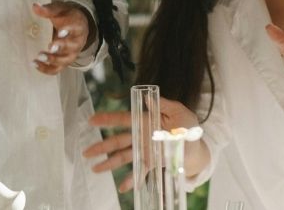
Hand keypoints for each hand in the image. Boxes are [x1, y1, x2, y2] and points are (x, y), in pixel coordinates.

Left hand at [31, 1, 92, 73]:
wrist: (76, 26)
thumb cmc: (67, 17)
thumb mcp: (60, 9)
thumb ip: (49, 9)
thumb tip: (35, 6)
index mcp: (77, 26)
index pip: (75, 29)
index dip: (68, 31)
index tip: (61, 31)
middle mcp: (77, 41)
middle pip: (71, 46)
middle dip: (61, 47)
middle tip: (50, 47)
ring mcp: (71, 53)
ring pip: (65, 60)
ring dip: (53, 60)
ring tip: (39, 56)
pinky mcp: (64, 61)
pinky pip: (57, 69)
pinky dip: (46, 69)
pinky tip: (35, 64)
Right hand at [85, 97, 205, 191]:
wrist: (197, 146)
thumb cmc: (188, 126)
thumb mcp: (178, 112)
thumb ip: (163, 105)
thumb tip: (147, 96)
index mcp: (146, 121)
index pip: (124, 119)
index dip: (108, 119)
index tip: (92, 120)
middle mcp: (142, 136)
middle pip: (118, 141)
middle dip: (102, 146)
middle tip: (86, 152)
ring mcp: (145, 151)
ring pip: (123, 157)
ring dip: (109, 163)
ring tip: (95, 169)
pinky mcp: (152, 163)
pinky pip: (139, 172)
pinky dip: (131, 179)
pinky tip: (123, 187)